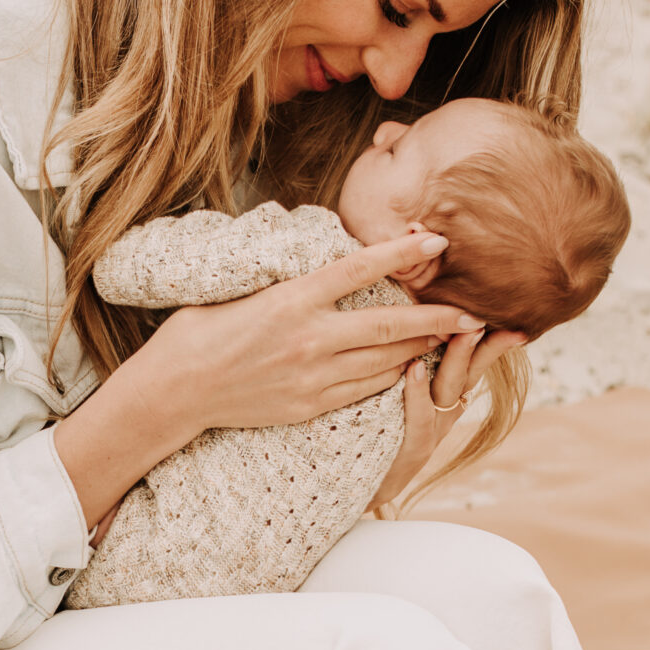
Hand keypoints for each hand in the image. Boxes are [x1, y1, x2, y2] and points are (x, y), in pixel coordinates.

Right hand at [135, 230, 487, 436]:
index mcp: (292, 298)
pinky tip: (408, 369)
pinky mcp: (310, 405)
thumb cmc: (200, 330)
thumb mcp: (242, 289)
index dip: (403, 255)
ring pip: (385, 362)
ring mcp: (312, 376)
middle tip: (473, 314)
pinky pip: (364, 391)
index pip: (360, 269)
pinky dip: (391, 378)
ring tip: (449, 340)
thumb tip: (321, 259)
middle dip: (438, 320)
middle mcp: (309, 338)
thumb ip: (289, 279)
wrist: (177, 390)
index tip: (438, 244)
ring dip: (420, 350)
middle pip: (390, 326)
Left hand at [370, 326, 526, 506]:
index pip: (476, 363)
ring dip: (458, 358)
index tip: (512, 320)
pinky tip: (415, 367)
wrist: (363, 484)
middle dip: (486, 345)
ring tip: (465, 330)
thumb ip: (414, 361)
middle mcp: (446, 412)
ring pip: (450, 388)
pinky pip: (419, 415)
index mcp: (448, 397)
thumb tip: (416, 324)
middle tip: (492, 316)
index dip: (494, 342)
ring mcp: (432, 430)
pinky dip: (417, 391)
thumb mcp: (401, 394)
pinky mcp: (412, 447)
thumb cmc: (378, 430)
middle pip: (471, 371)